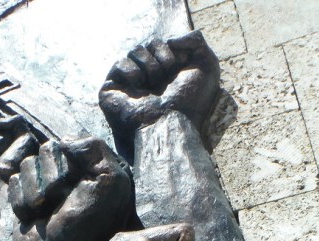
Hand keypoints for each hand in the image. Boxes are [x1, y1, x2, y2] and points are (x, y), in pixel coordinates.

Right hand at [9, 137, 131, 240]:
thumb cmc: (88, 231)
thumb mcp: (108, 187)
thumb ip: (96, 151)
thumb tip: (65, 140)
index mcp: (93, 167)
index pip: (67, 144)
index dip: (67, 167)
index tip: (76, 190)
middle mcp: (70, 174)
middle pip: (45, 151)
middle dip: (50, 180)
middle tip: (59, 204)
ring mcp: (46, 186)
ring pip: (27, 166)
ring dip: (34, 192)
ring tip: (45, 212)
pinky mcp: (25, 199)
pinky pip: (12, 182)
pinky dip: (20, 201)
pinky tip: (33, 217)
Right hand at [99, 31, 219, 138]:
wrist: (171, 124)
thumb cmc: (190, 101)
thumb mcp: (207, 65)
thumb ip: (195, 39)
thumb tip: (171, 38)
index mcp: (165, 74)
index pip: (161, 43)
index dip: (170, 51)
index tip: (177, 68)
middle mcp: (147, 80)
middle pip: (148, 44)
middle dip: (160, 57)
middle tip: (164, 80)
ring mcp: (128, 85)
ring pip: (134, 51)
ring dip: (149, 65)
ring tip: (153, 87)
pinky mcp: (112, 91)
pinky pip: (119, 63)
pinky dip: (130, 70)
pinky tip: (138, 87)